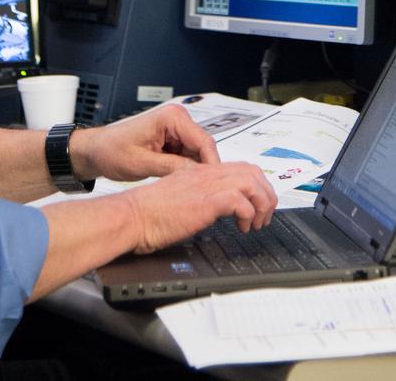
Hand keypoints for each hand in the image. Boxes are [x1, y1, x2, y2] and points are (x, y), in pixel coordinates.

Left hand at [69, 104, 218, 183]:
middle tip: (203, 193)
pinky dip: (186, 170)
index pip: (204, 141)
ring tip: (186, 190)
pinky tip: (178, 183)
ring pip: (198, 154)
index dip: (212, 166)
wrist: (97, 151)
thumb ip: (172, 168)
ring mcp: (175, 130)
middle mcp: (176, 119)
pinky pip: (189, 157)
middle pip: (204, 148)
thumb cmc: (111, 150)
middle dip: (203, 170)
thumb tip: (197, 176)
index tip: (215, 186)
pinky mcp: (173, 140)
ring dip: (194, 172)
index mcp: (171, 117)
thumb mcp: (142, 163)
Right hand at [124, 160, 276, 253]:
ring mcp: (205, 186)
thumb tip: (213, 209)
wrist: (131, 217)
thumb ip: (197, 197)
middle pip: (250, 171)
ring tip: (257, 222)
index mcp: (198, 172)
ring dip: (261, 203)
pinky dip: (248, 214)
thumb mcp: (179, 199)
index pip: (238, 168)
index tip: (256, 205)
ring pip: (250, 181)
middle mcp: (204, 174)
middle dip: (265, 193)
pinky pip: (239, 200)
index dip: (255, 185)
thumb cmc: (147, 214)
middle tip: (264, 215)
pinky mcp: (204, 201)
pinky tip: (242, 227)